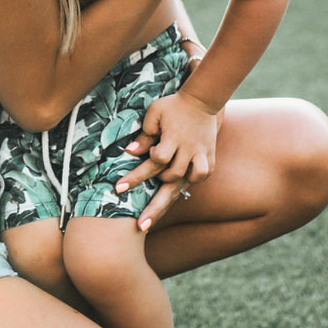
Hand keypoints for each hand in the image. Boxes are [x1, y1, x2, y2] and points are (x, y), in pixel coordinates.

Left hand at [114, 86, 222, 229]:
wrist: (203, 101)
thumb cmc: (173, 106)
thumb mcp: (155, 113)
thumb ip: (144, 134)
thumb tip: (129, 151)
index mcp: (174, 138)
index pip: (156, 160)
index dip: (137, 174)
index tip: (118, 187)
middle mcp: (189, 150)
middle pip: (171, 181)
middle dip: (154, 206)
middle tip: (140, 226)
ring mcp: (201, 155)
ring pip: (187, 182)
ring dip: (170, 194)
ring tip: (153, 213)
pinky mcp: (209, 158)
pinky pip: (200, 177)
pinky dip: (189, 184)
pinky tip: (175, 195)